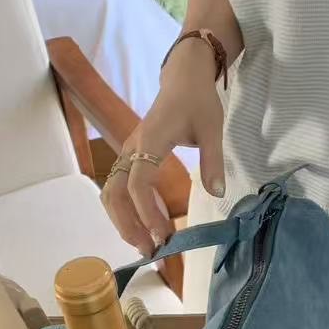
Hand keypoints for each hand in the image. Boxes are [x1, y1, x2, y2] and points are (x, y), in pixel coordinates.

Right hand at [101, 41, 224, 257]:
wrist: (183, 78)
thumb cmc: (198, 101)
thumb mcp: (212, 129)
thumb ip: (213, 161)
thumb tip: (218, 194)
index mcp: (151, 141)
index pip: (139, 183)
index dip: (148, 212)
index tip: (164, 234)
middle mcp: (132, 148)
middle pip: (115, 192)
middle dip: (128, 224)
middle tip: (149, 251)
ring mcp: (128, 151)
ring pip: (111, 191)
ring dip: (122, 219)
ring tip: (144, 243)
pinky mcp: (131, 155)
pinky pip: (119, 186)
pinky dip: (124, 208)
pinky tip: (143, 223)